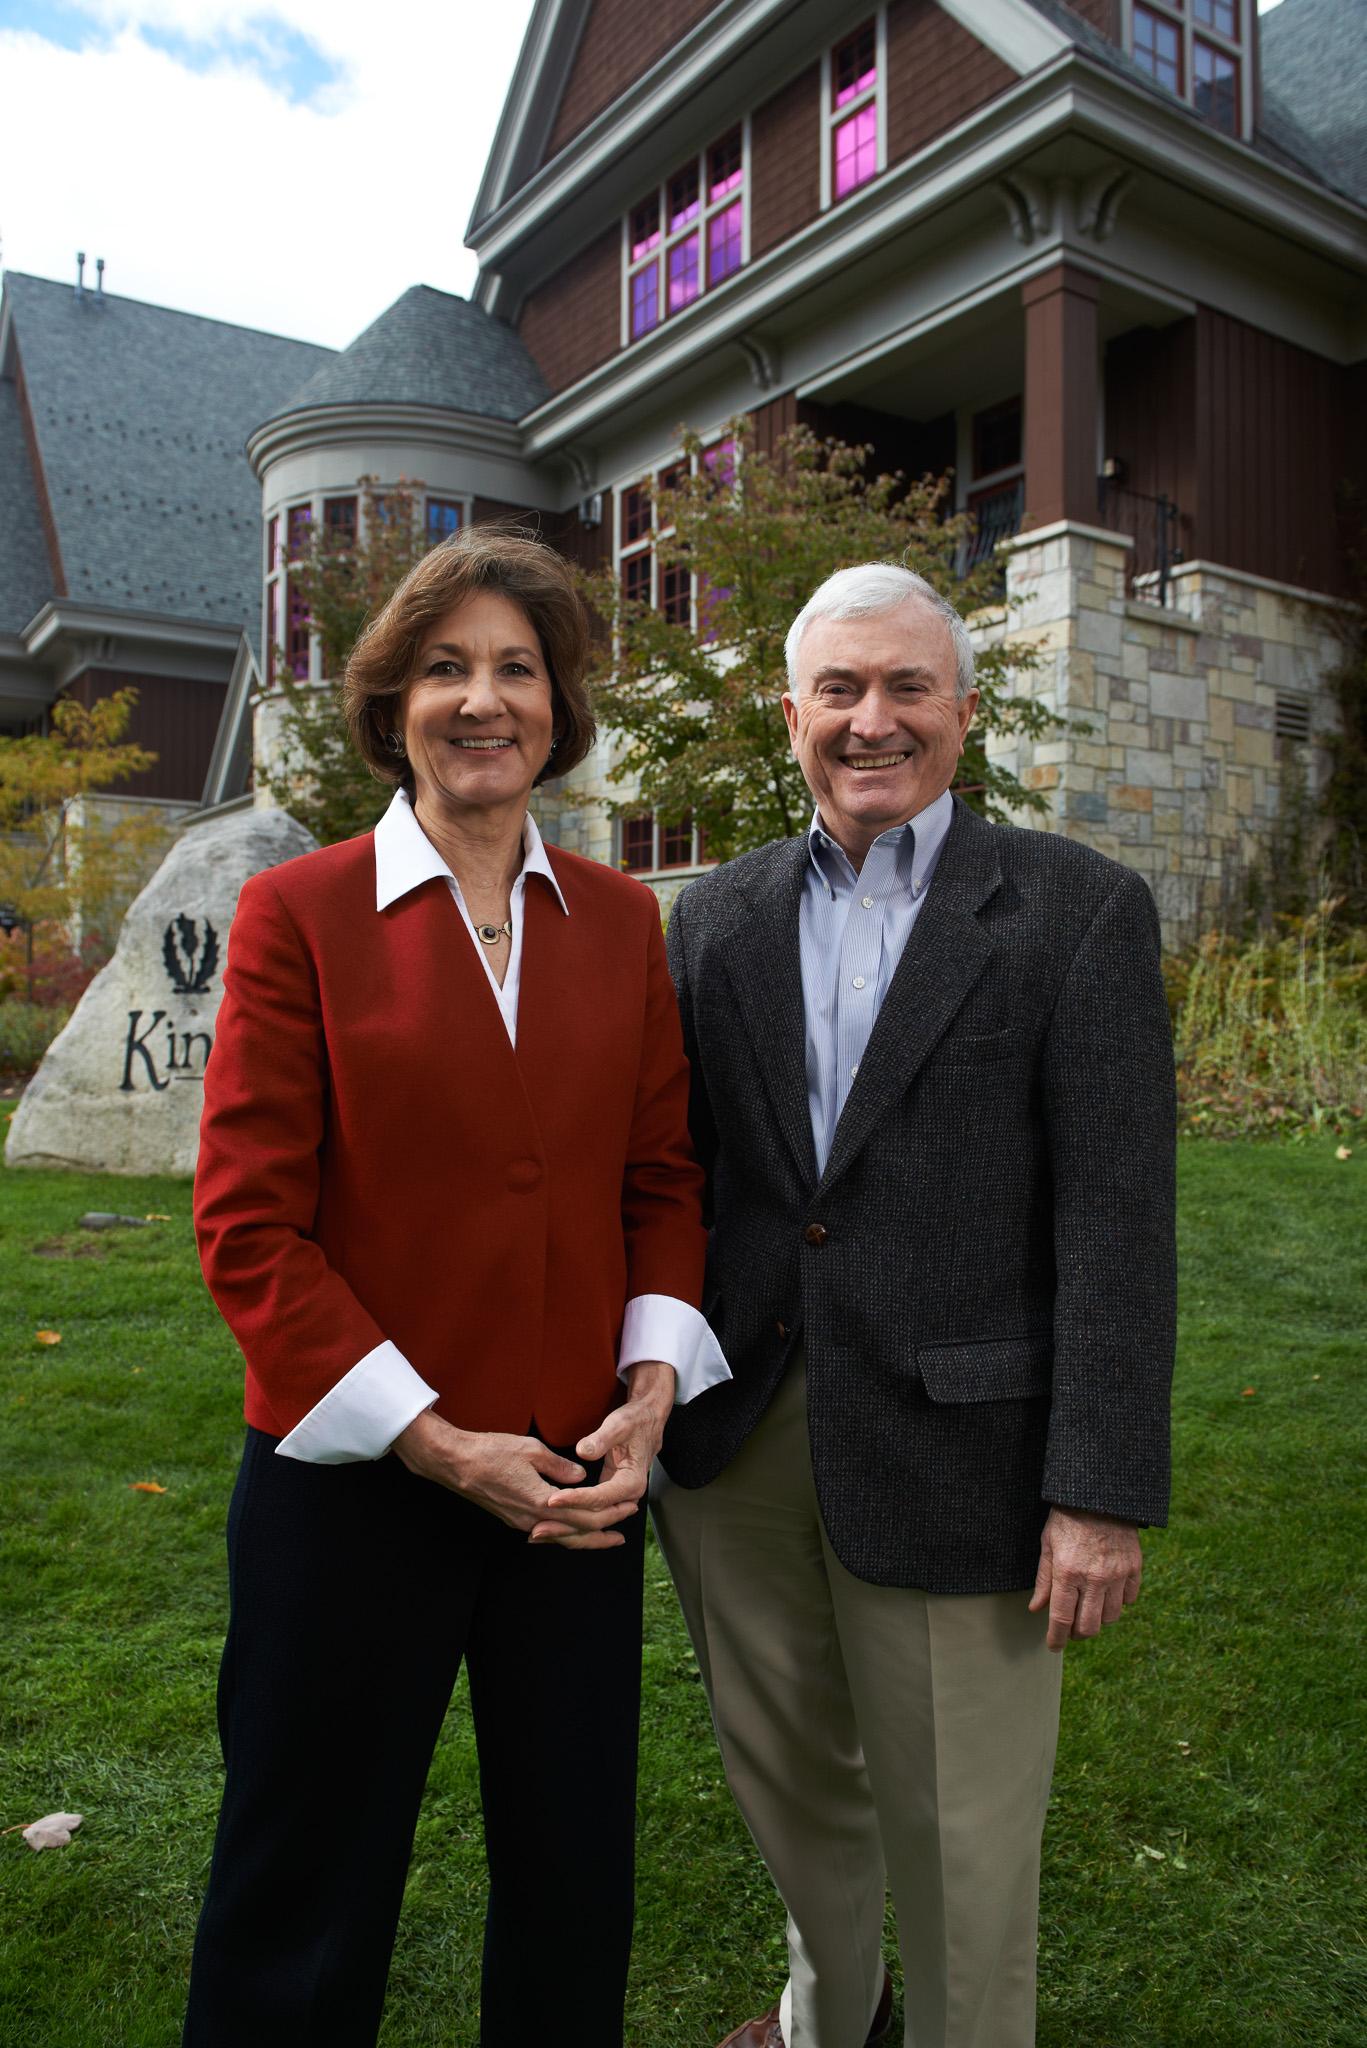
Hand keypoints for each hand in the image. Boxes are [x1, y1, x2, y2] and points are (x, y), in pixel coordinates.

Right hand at [391, 1410, 633, 1549]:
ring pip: (560, 1538)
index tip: (628, 1508)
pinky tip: (571, 1531)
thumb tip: (582, 1475)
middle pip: (576, 1536)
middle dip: (603, 1534)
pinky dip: (565, 1534)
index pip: (586, 1516)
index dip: (610, 1514)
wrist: (455, 1464)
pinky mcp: (512, 1518)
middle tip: (624, 1531)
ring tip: (605, 1538)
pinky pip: (546, 1533)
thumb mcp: (532, 1450)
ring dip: (585, 1539)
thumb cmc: (491, 1452)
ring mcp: (520, 1522)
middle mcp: (532, 1519)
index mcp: (542, 1502)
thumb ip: (560, 1466)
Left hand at [532, 1360, 675, 1545]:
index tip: (553, 1500)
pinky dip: (570, 1520)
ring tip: (538, 1532)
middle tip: (538, 1527)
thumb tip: (583, 1452)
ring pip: (591, 1521)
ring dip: (565, 1527)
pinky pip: (589, 1513)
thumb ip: (601, 1439)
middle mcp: (627, 1496)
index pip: (600, 1498)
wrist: (647, 1421)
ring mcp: (618, 1499)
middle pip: (595, 1518)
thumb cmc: (634, 1422)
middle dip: (566, 1523)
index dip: (576, 1500)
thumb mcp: (619, 1425)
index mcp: (632, 1482)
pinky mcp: (608, 1496)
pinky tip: (549, 1523)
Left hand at [1029, 1506, 1142, 1650]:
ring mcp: (1118, 1574)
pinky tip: (1107, 1592)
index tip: (1053, 1646)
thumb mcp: (1048, 1545)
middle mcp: (1095, 1578)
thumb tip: (1036, 1609)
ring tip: (1088, 1607)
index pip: (1062, 1619)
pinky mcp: (1134, 1568)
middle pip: (1089, 1626)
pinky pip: (1129, 1600)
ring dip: (1097, 1618)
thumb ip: (1043, 1580)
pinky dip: (1118, 1602)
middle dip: (1077, 1634)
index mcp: (1068, 1573)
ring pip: (1110, 1617)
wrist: (1100, 1495)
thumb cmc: (1067, 1518)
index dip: (1056, 1638)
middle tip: (1070, 1629)